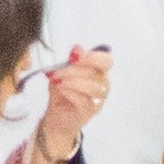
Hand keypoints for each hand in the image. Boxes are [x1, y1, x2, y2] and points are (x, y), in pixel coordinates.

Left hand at [35, 45, 111, 163]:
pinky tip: (61, 89)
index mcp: (98, 71)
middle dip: (73, 69)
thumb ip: (69, 60)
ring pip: (93, 87)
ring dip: (72, 81)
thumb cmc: (62, 90)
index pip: (106, 61)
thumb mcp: (62, 71)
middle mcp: (103, 85)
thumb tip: (77, 48)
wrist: (56, 115)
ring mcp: (99, 100)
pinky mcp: (91, 111)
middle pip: (96, 73)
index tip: (74, 54)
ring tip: (57, 81)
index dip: (93, 56)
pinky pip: (85, 100)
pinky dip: (70, 92)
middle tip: (56, 71)